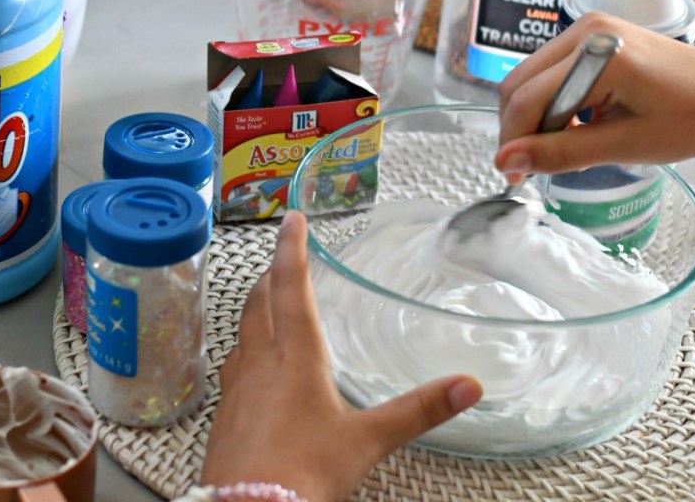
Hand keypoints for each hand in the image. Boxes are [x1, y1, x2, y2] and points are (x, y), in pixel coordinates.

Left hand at [201, 211, 482, 501]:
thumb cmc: (301, 476)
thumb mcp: (367, 440)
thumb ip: (418, 410)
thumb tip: (467, 386)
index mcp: (295, 357)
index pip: (290, 285)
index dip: (292, 247)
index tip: (292, 218)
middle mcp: (260, 363)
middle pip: (259, 300)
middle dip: (271, 271)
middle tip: (282, 253)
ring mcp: (237, 388)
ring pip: (243, 330)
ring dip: (255, 306)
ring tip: (268, 300)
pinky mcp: (227, 413)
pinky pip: (234, 365)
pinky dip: (246, 347)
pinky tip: (256, 366)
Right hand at [496, 13, 694, 179]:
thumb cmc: (690, 120)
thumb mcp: (623, 145)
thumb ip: (560, 153)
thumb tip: (507, 162)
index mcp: (599, 53)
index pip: (529, 97)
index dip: (514, 139)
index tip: (512, 175)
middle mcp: (586, 29)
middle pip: (520, 82)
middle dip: (518, 128)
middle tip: (529, 168)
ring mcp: (589, 28)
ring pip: (531, 78)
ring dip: (535, 117)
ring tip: (559, 149)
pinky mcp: (593, 36)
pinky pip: (551, 72)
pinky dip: (551, 103)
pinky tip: (573, 127)